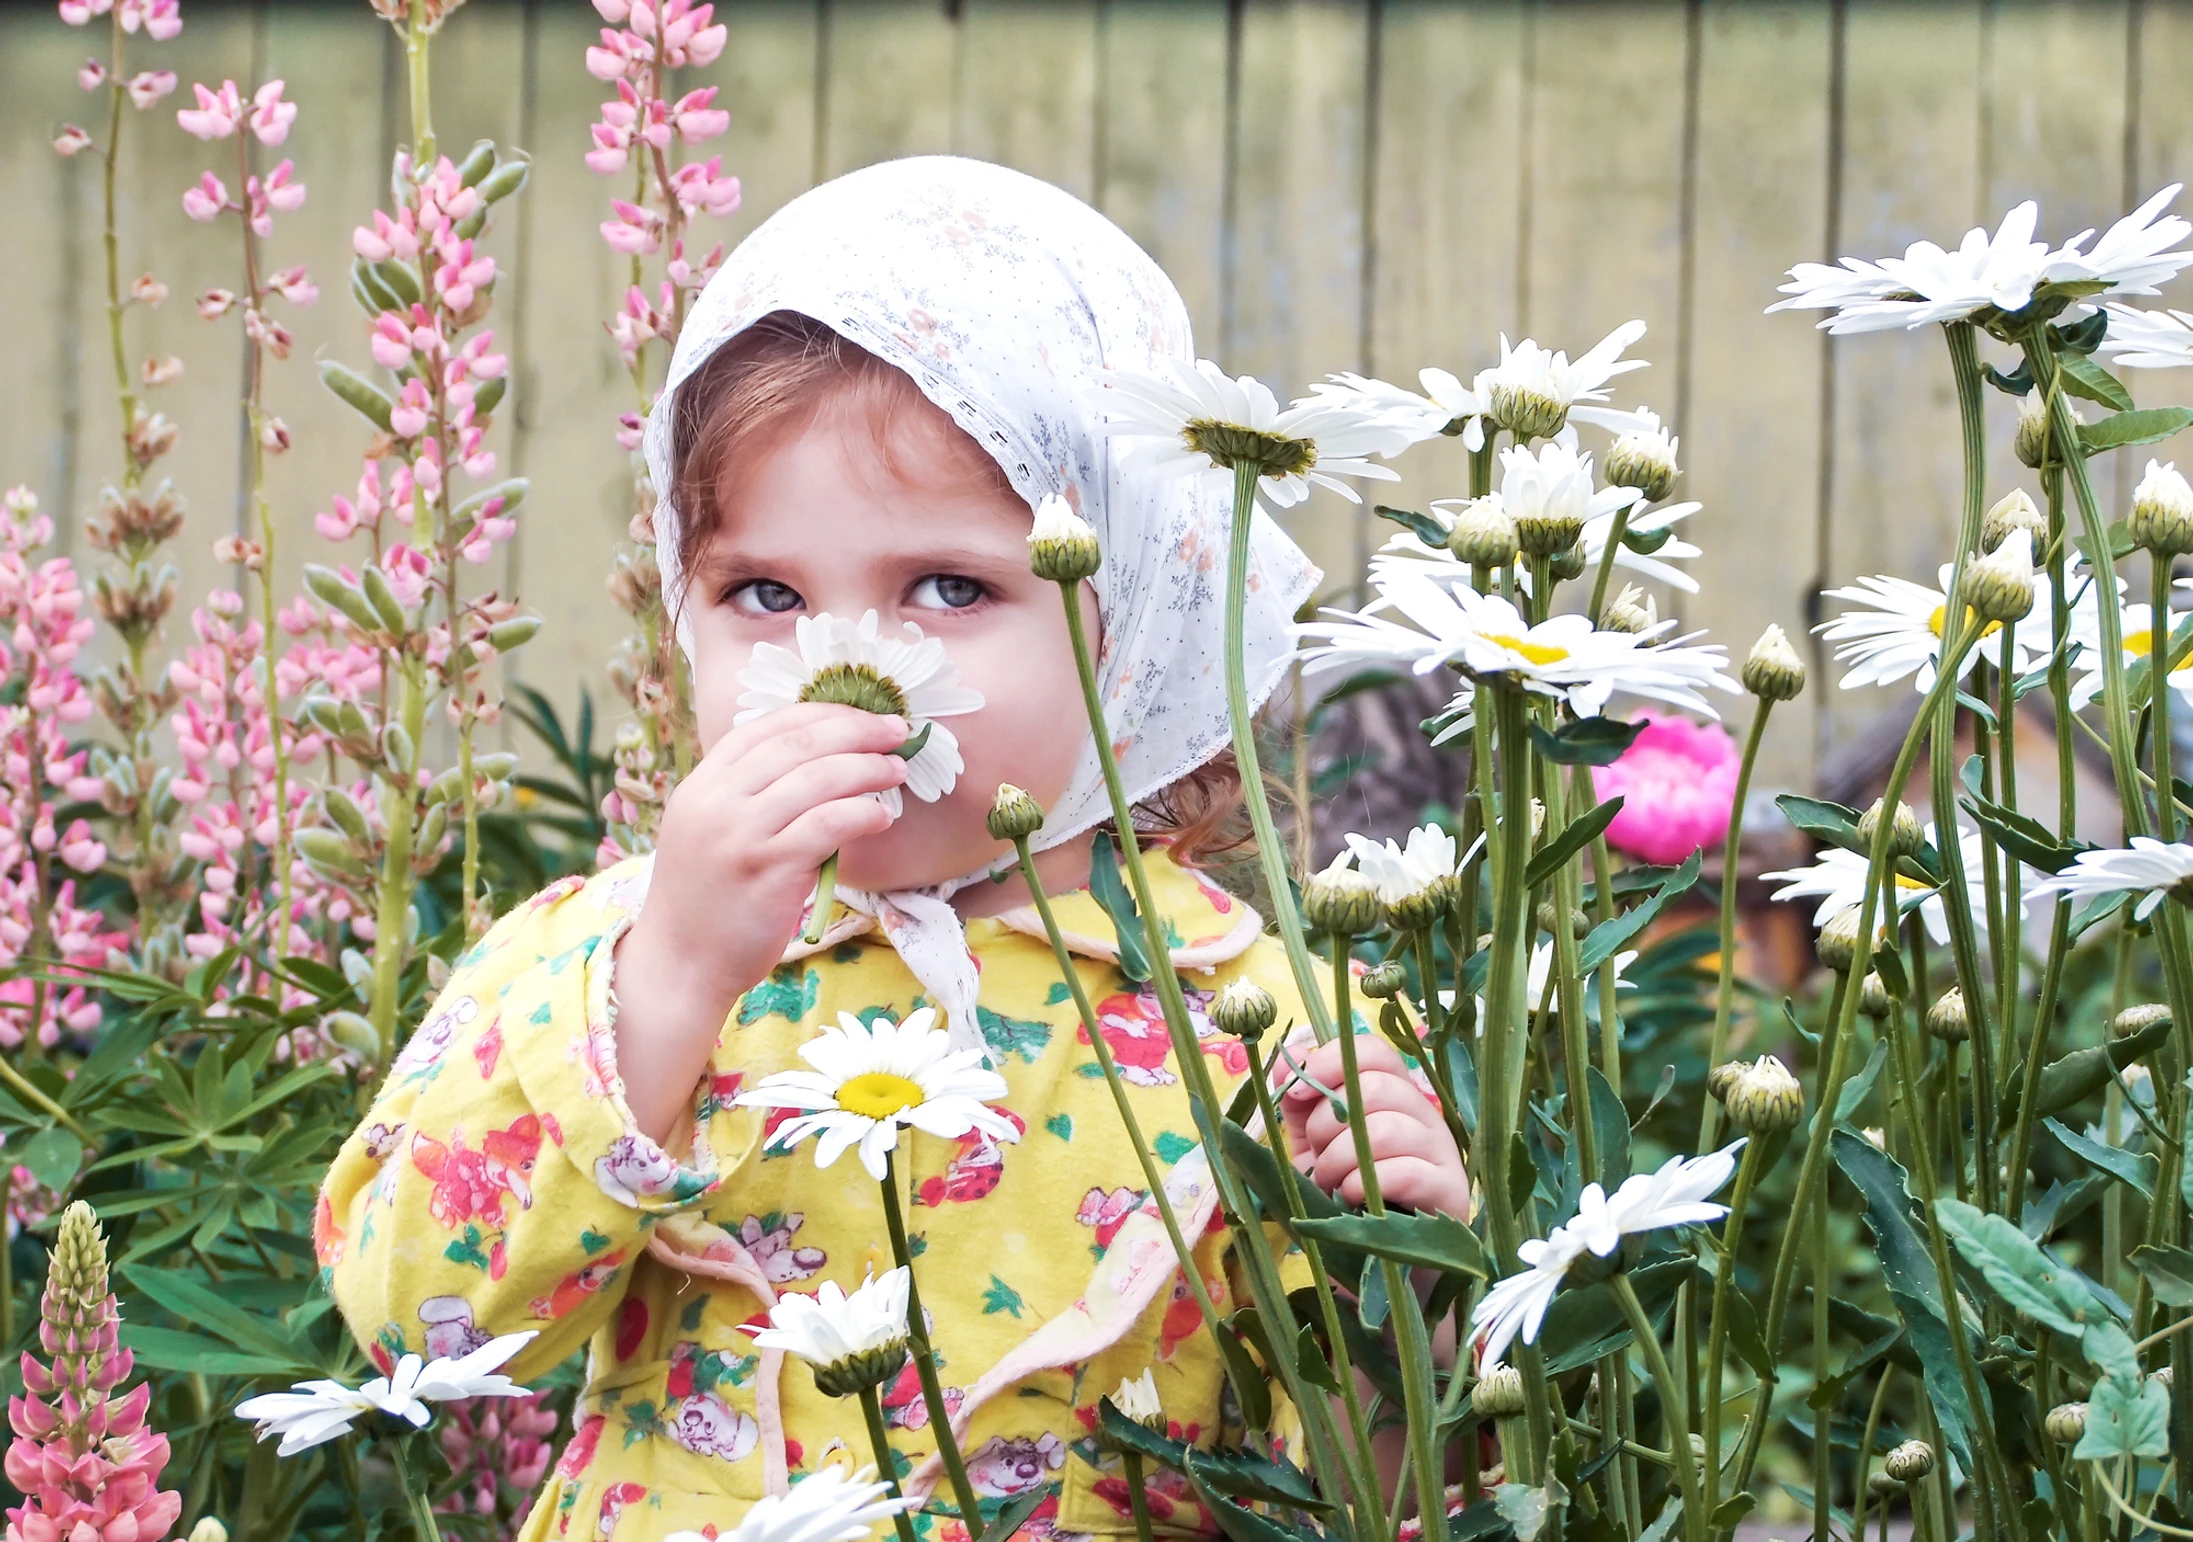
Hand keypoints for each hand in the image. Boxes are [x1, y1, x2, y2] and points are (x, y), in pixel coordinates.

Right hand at [613, 702, 911, 1139]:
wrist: (680, 965)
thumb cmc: (706, 901)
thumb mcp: (707, 832)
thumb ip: (746, 795)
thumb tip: (818, 760)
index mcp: (701, 785)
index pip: (766, 727)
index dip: (820, 714)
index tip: (860, 715)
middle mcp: (716, 802)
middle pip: (798, 744)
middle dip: (856, 730)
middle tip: (897, 731)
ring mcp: (740, 835)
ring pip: (818, 779)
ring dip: (867, 768)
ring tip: (896, 771)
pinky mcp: (768, 871)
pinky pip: (827, 825)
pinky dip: (861, 813)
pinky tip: (880, 817)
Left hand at [1278, 1036, 1469, 1215]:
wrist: (1378, 1252)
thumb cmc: (1348, 1189)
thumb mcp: (1315, 1142)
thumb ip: (1302, 1100)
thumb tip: (1292, 1054)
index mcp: (1396, 1093)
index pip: (1374, 1051)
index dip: (1332, 1062)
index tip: (1299, 1094)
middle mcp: (1425, 1113)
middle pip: (1377, 1087)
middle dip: (1328, 1126)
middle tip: (1318, 1159)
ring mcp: (1442, 1151)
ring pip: (1387, 1129)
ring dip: (1342, 1160)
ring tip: (1332, 1184)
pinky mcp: (1449, 1191)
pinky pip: (1405, 1172)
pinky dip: (1365, 1183)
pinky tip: (1352, 1197)